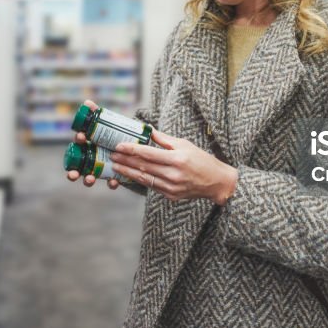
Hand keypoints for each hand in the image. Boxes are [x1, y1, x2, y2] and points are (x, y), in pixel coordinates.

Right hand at [66, 99, 119, 189]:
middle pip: (77, 167)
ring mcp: (100, 168)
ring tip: (90, 179)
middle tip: (73, 174)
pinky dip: (111, 182)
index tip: (81, 137)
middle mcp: (91, 158)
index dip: (78, 140)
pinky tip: (113, 182)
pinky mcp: (112, 175)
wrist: (131, 146)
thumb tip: (87, 102)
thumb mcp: (108, 124)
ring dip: (88, 179)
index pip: (79, 143)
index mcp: (88, 144)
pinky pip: (110, 181)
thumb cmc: (114, 134)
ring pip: (90, 177)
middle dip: (73, 171)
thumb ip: (97, 114)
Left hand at [110, 129, 237, 204]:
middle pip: (143, 166)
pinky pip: (151, 186)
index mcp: (177, 158)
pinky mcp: (170, 196)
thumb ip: (165, 140)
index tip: (119, 146)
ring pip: (144, 178)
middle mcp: (173, 174)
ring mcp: (171, 187)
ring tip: (115, 165)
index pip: (149, 154)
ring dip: (127, 172)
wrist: (216, 182)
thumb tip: (149, 131)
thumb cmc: (202, 160)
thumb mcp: (185, 144)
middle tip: (112, 154)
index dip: (132, 150)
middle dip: (125, 160)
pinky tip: (129, 175)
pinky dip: (138, 180)